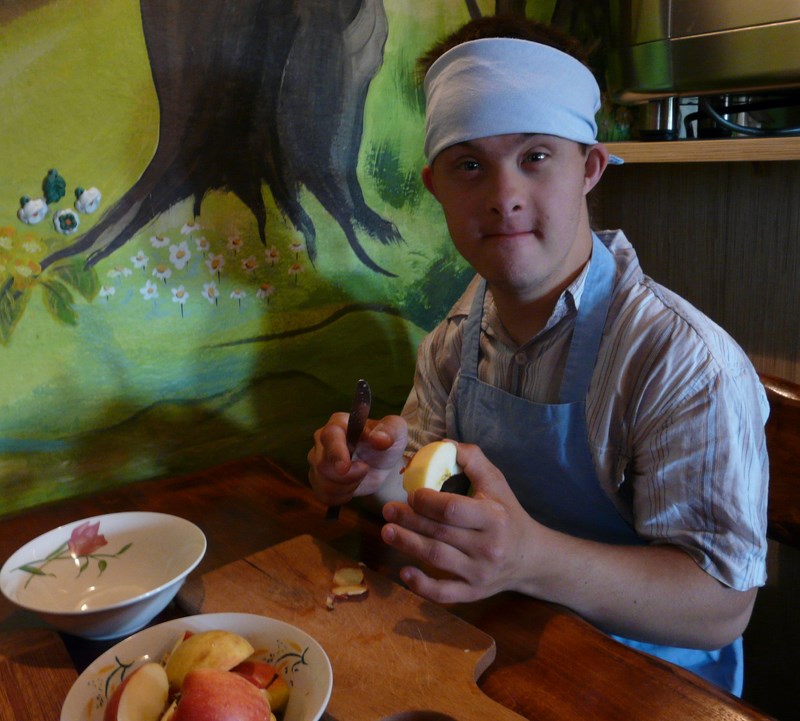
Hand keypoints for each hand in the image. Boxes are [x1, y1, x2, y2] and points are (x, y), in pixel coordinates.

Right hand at [307, 414, 407, 506]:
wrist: (383, 463)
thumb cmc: (387, 440)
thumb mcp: (396, 431)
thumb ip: (389, 431)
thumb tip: (378, 438)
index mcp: (339, 423)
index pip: (329, 436)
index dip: (335, 452)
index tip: (345, 468)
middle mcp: (322, 439)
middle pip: (322, 464)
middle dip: (347, 475)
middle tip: (365, 469)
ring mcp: (317, 460)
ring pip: (323, 482)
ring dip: (347, 486)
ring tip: (361, 476)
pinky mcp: (318, 478)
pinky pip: (324, 495)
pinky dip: (342, 495)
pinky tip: (353, 486)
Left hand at [380, 442, 537, 602]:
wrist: (531, 557)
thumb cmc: (508, 513)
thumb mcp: (496, 482)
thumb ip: (472, 460)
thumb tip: (443, 444)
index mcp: (493, 517)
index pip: (453, 510)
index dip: (427, 501)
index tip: (411, 493)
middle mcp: (488, 547)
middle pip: (440, 533)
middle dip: (409, 520)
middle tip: (388, 510)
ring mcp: (480, 573)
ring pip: (437, 559)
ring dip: (408, 545)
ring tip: (387, 531)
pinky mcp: (473, 593)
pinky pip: (444, 594)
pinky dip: (422, 586)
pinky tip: (404, 573)